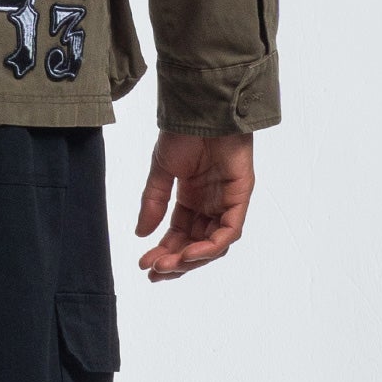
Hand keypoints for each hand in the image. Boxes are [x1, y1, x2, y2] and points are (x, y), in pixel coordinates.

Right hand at [135, 130, 254, 282]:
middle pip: (197, 244)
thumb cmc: (183, 133)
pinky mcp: (240, 198)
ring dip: (191, 259)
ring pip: (214, 244)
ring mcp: (227, 202)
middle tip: (154, 271)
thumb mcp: (161, 172)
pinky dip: (210, 246)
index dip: (164, 252)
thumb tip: (140, 234)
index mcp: (192, 199)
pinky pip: (229, 231)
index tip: (145, 265)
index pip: (180, 235)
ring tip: (168, 265)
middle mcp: (211, 204)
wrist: (200, 110)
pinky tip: (188, 253)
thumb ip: (153, 203)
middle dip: (176, 261)